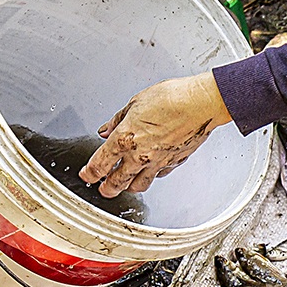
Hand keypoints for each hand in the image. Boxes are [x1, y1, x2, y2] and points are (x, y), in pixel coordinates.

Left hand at [82, 74, 231, 196]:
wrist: (200, 104)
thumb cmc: (171, 98)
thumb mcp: (135, 103)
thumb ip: (117, 120)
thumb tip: (106, 129)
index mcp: (124, 139)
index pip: (100, 165)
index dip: (89, 174)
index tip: (86, 175)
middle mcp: (139, 155)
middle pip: (116, 183)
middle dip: (106, 188)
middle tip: (102, 188)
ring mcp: (158, 162)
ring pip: (138, 185)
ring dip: (128, 187)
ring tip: (124, 186)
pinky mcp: (174, 162)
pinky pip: (159, 176)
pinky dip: (151, 176)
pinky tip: (150, 172)